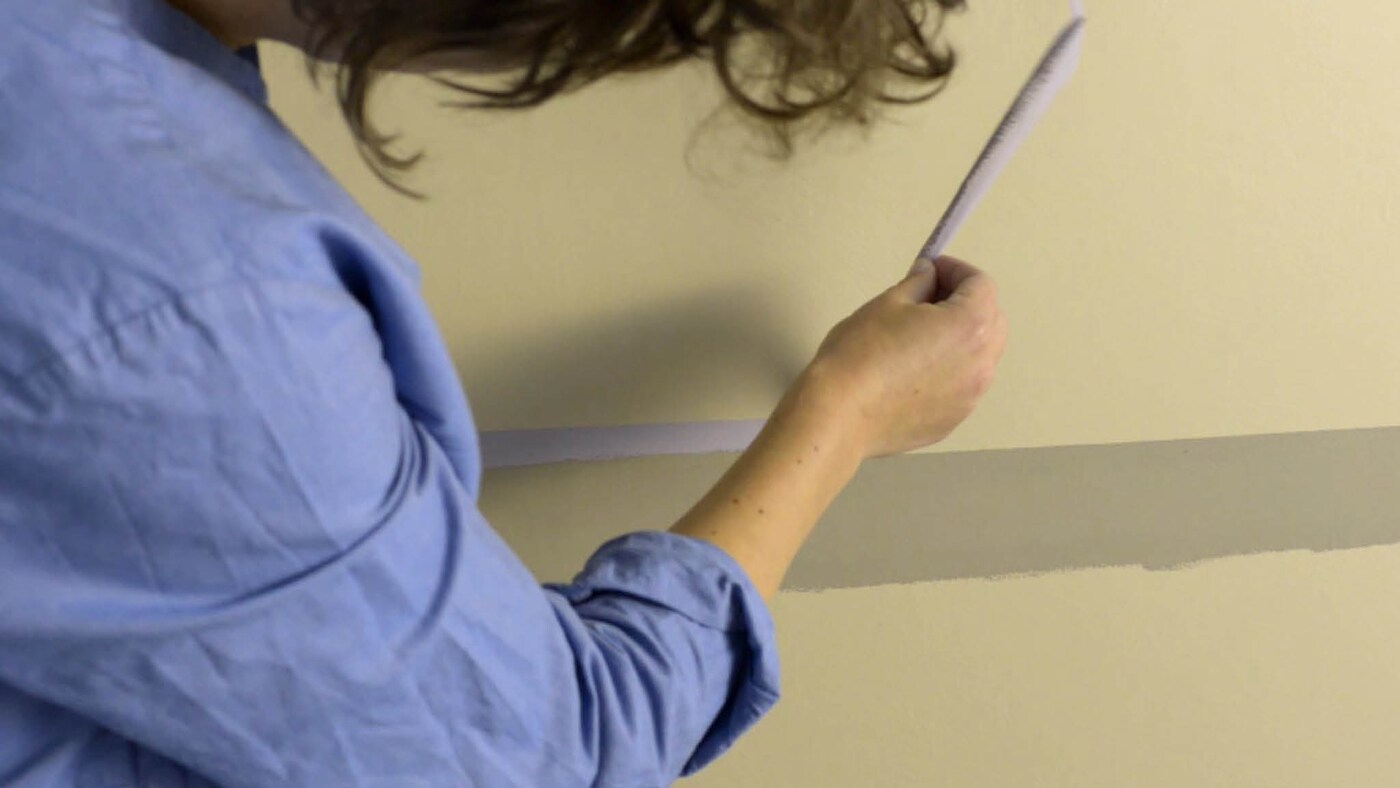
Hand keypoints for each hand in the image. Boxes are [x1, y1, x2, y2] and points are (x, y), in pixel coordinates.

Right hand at [804, 256, 1007, 460]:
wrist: (839, 415)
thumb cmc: (861, 352)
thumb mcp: (888, 303)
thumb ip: (918, 283)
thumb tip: (928, 274)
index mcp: (970, 325)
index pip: (981, 284)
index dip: (956, 270)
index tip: (930, 269)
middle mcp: (982, 362)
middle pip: (991, 320)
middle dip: (966, 302)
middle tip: (928, 298)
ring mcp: (970, 396)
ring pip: (979, 356)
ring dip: (960, 338)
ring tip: (919, 338)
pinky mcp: (954, 420)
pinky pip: (961, 385)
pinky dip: (948, 370)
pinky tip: (911, 373)